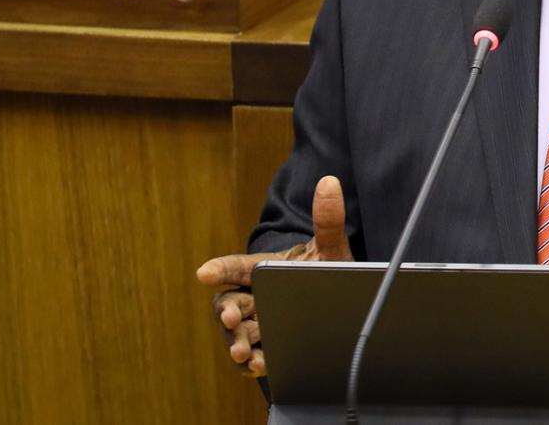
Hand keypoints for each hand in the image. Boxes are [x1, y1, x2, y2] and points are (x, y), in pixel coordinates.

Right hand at [196, 175, 353, 376]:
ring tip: (242, 350)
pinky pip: (253, 358)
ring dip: (235, 341)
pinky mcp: (270, 349)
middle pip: (229, 303)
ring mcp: (260, 324)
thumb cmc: (329, 271)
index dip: (220, 269)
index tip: (205, 273)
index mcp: (264, 270)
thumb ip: (329, 219)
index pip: (237, 268)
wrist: (344, 303)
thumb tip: (330, 182)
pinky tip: (259, 365)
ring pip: (237, 333)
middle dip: (226, 311)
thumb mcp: (331, 248)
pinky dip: (252, 363)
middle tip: (230, 316)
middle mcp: (256, 298)